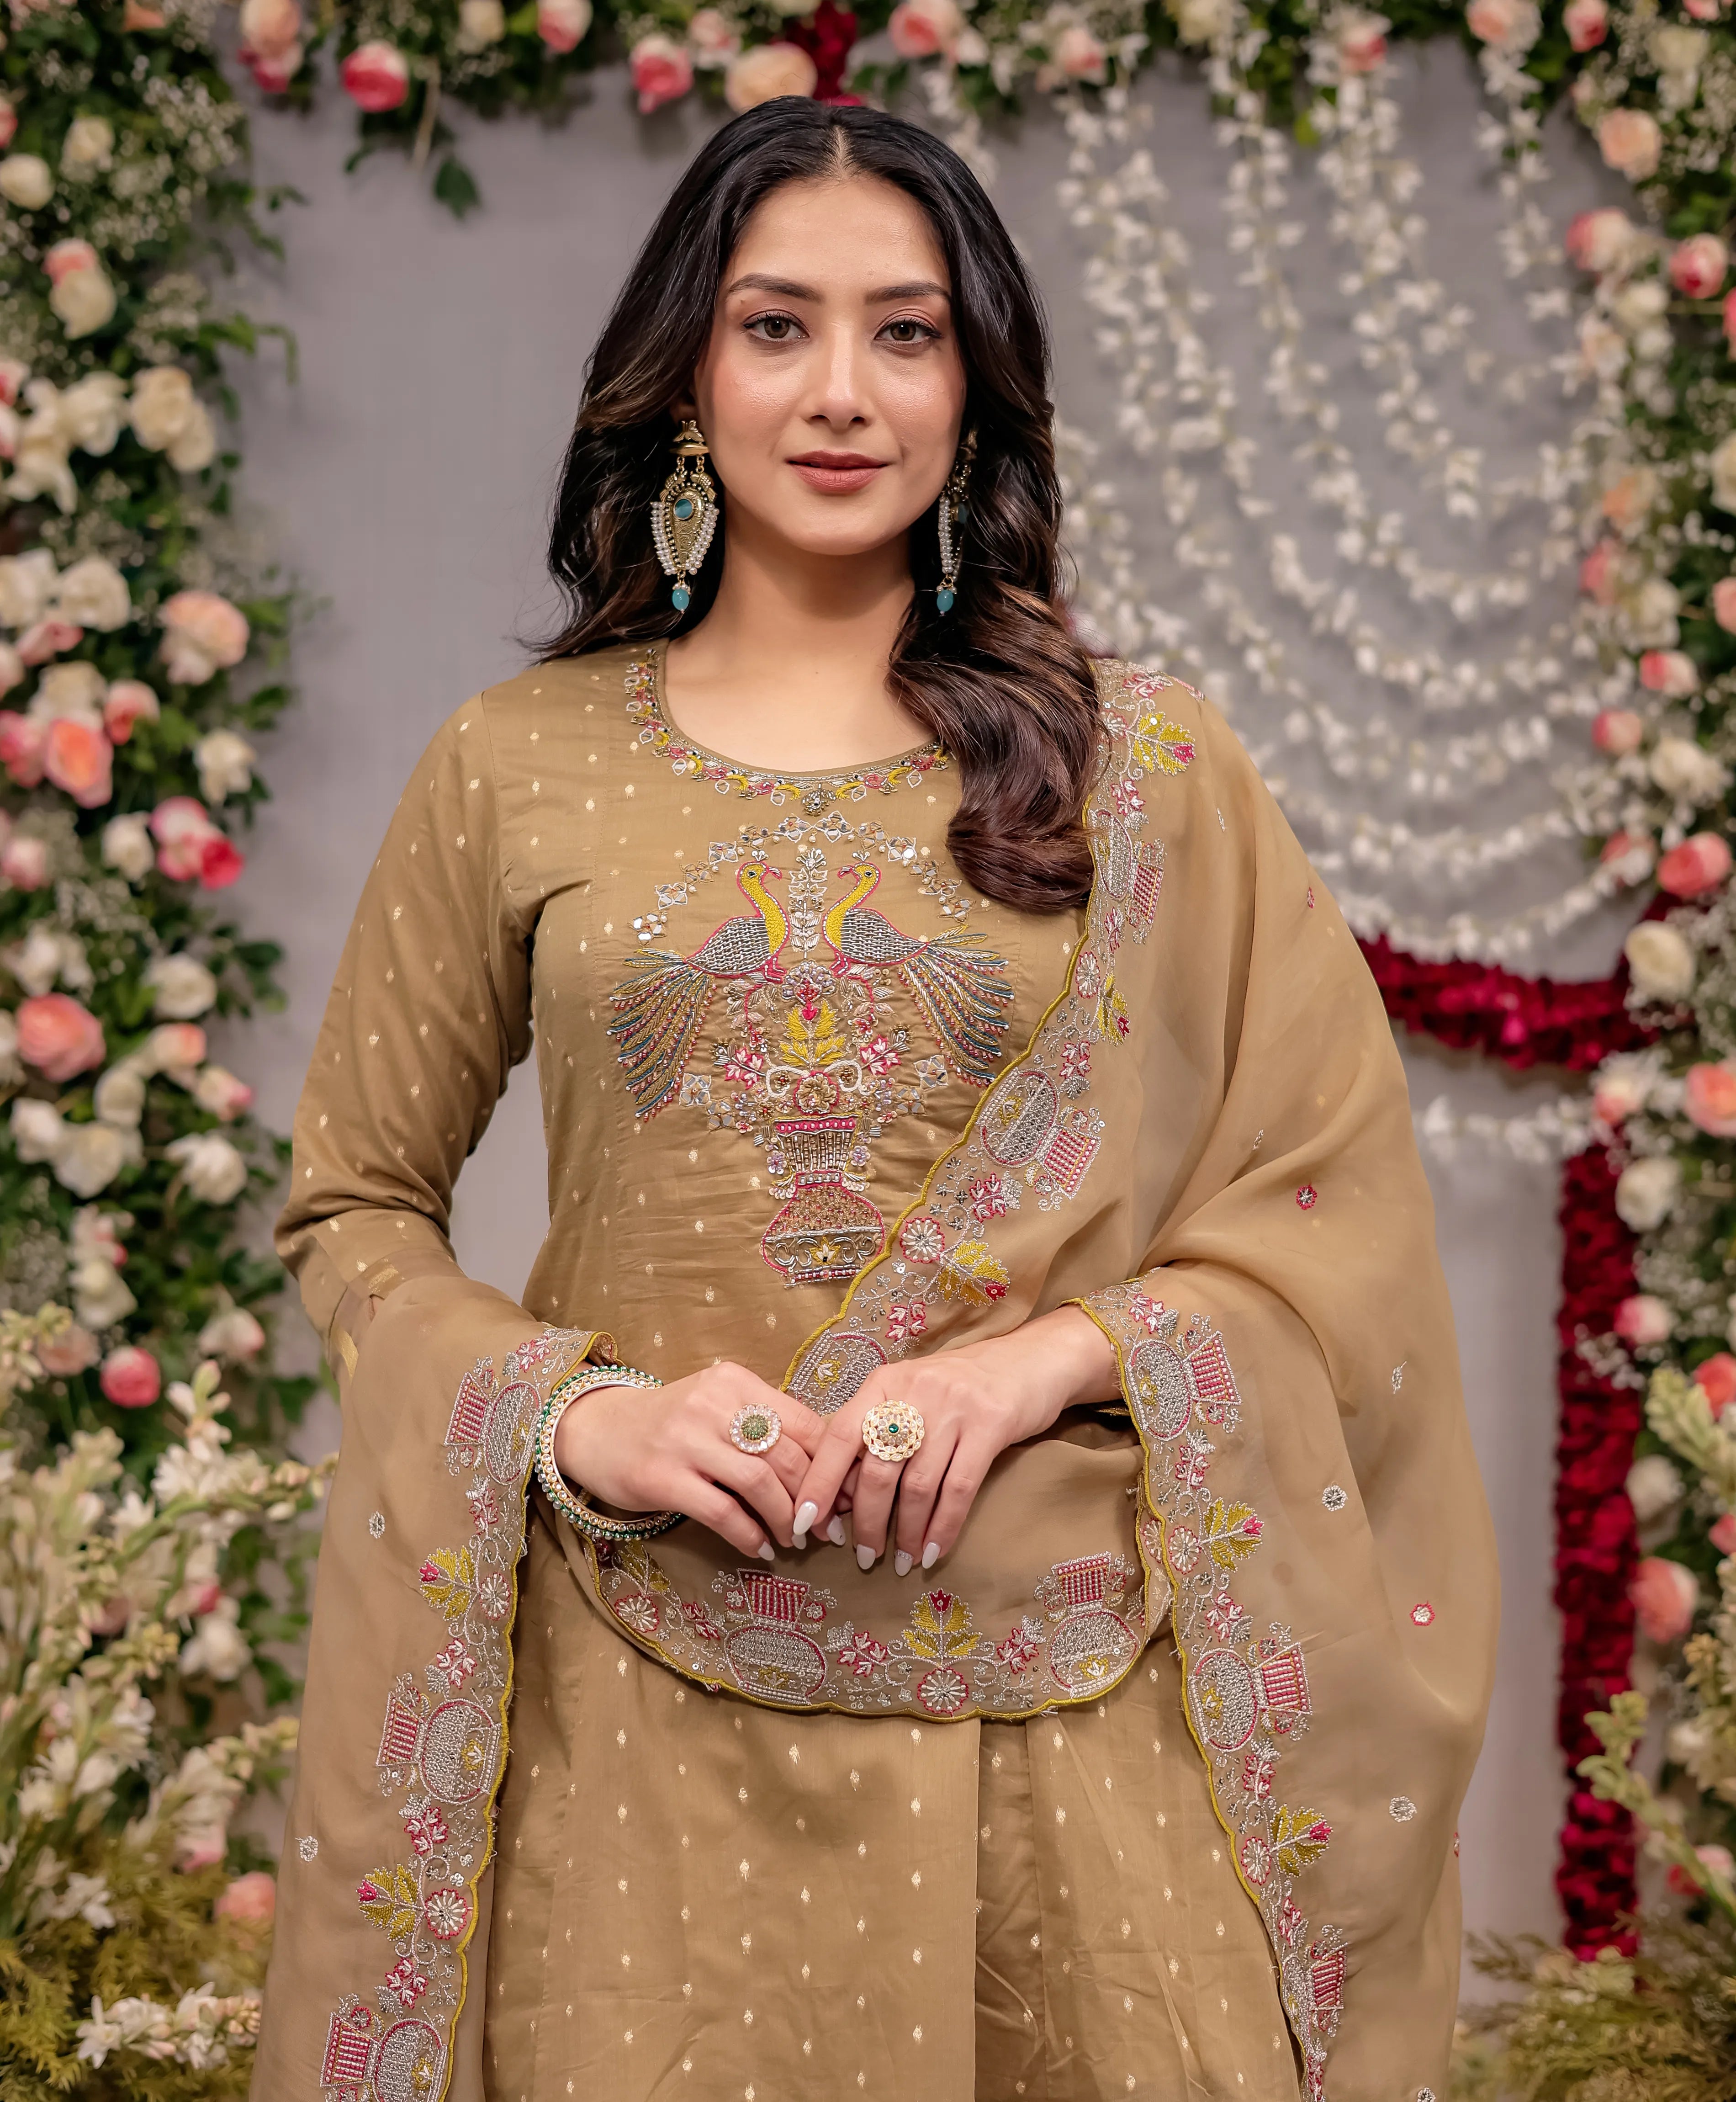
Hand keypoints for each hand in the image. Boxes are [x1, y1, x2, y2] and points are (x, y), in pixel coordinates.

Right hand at [552, 1363, 826, 1560]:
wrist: (597, 1430)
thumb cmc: (671, 1423)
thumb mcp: (718, 1406)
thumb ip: (765, 1425)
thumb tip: (827, 1470)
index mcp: (735, 1382)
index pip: (803, 1423)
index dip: (832, 1465)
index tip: (846, 1495)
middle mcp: (711, 1404)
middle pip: (787, 1455)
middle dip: (815, 1498)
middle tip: (825, 1527)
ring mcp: (684, 1440)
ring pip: (759, 1483)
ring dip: (785, 1519)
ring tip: (793, 1539)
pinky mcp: (662, 1477)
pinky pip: (721, 1512)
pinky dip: (748, 1535)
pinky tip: (758, 1548)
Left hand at [789, 1306, 1119, 1572]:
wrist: (1029, 1360)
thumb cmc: (959, 1387)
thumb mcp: (910, 1396)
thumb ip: (876, 1433)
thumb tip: (839, 1493)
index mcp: (883, 1384)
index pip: (838, 1437)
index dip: (818, 1483)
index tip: (804, 1525)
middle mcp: (913, 1393)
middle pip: (877, 1470)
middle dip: (865, 1522)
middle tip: (864, 1557)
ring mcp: (953, 1408)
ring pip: (917, 1486)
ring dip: (905, 1532)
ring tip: (900, 1560)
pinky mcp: (990, 1425)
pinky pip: (958, 1489)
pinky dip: (942, 1527)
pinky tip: (932, 1551)